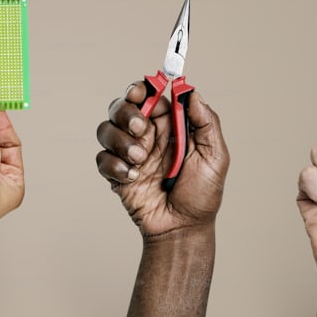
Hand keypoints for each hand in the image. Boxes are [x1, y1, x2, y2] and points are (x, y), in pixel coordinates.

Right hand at [96, 83, 228, 236]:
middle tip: (141, 129)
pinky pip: (102, 158)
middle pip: (121, 106)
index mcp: (170, 125)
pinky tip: (133, 178)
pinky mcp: (116, 173)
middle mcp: (147, 135)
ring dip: (120, 141)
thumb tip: (191, 92)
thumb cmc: (201, 195)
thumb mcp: (215, 156)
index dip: (141, 88)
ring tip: (140, 161)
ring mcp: (129, 153)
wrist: (182, 228)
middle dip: (126, 112)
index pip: (149, 95)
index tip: (141, 91)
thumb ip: (206, 121)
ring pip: (106, 129)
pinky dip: (115, 165)